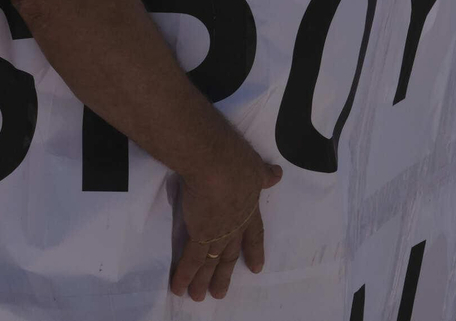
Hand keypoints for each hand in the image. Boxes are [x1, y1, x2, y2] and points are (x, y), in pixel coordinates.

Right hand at [172, 155, 283, 300]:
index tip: (256, 267)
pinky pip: (191, 258)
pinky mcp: (199, 234)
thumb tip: (276, 174)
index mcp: (249, 209)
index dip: (254, 250)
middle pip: (229, 255)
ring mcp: (218, 233)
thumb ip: (263, 174)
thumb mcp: (255, 166)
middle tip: (220, 293)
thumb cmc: (235, 160)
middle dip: (224, 275)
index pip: (254, 234)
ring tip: (198, 297)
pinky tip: (179, 287)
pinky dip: (184, 274)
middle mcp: (235, 226)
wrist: (215, 162)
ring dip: (203, 281)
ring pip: (210, 262)